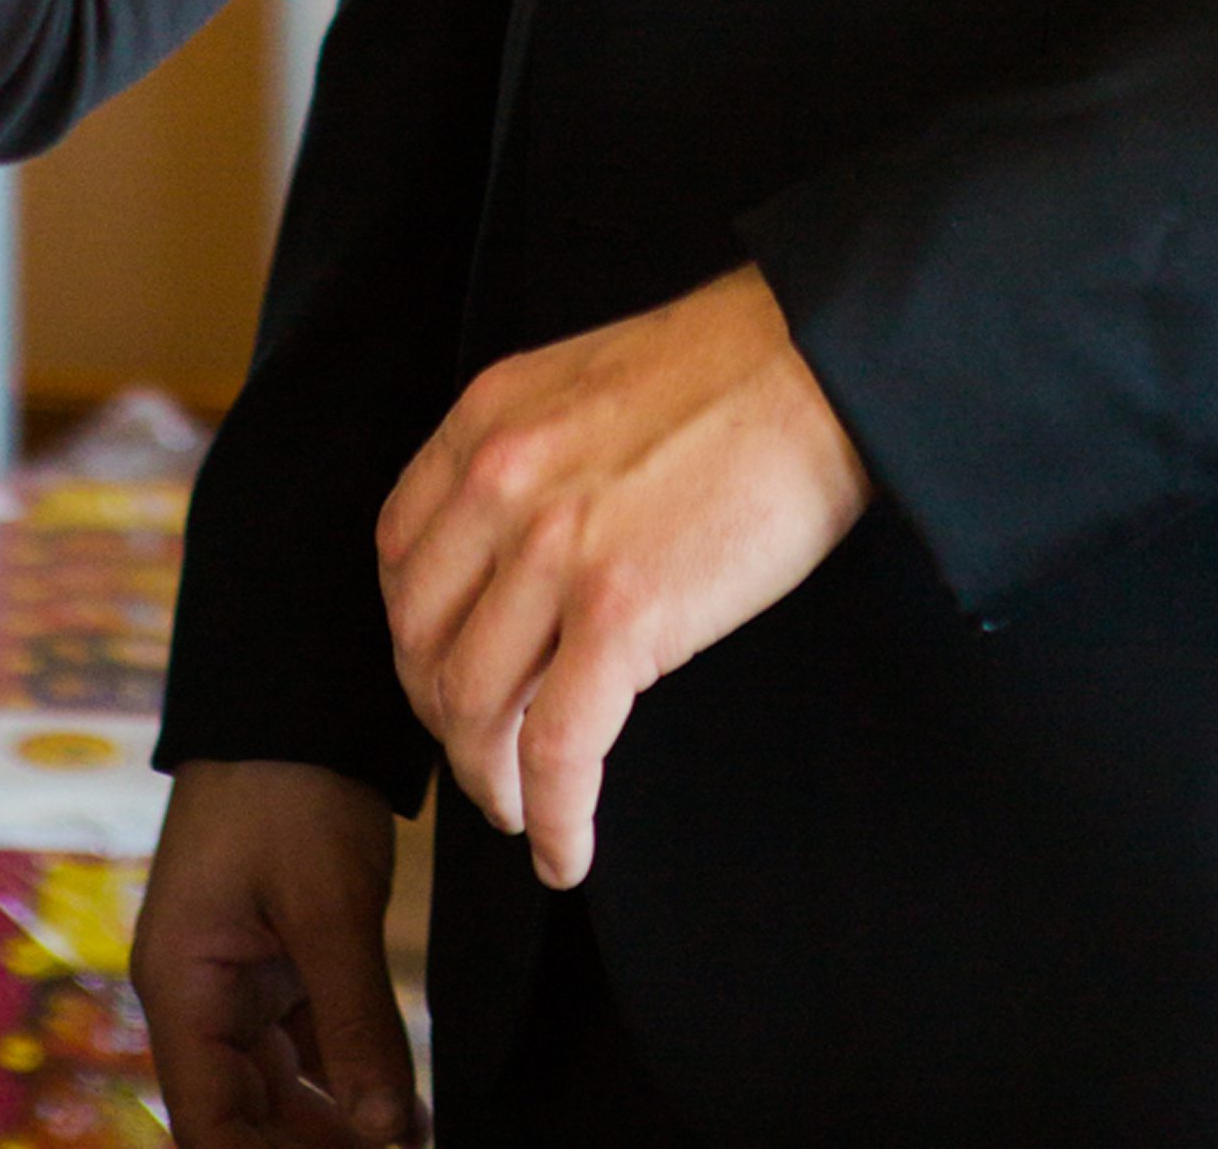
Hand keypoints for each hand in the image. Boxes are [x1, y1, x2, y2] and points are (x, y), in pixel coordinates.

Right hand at [130, 761, 416, 1145]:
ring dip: (337, 1126)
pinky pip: (311, 1041)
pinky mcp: (281, 954)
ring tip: (406, 1148)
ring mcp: (240, 975)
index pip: (209, 1127)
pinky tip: (406, 1113)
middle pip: (245, 1116)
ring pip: (282, 1086)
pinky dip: (353, 1077)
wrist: (299, 690)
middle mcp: (201, 994)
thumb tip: (386, 1134)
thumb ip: (355, 1023)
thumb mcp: (326, 903)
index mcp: (182, 988)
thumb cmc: (290, 784)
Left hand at [377, 265, 871, 892]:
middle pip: (421, 641)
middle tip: (483, 753)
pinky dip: (552, 818)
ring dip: (489, 780)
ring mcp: (555, 549)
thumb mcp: (583, 387)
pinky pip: (557, 750)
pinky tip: (566, 851)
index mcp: (486, 421)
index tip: (446, 675)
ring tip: (522, 809)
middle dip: (444, 718)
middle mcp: (500, 481)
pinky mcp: (622, 613)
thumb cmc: (729, 376)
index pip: (399, 554)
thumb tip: (512, 568)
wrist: (818, 366)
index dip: (416, 635)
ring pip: (472, 706)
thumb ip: (530, 462)